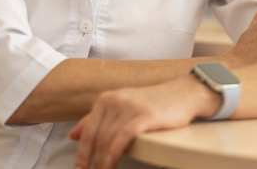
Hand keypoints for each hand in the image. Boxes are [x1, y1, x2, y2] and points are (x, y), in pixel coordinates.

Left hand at [69, 76, 219, 168]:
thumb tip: (74, 134)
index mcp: (106, 98)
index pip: (87, 130)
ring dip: (102, 163)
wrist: (182, 94)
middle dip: (89, 161)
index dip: (81, 153)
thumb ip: (98, 119)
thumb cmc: (153, 103)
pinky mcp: (143, 115)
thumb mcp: (122, 107)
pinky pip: (121, 140)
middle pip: (95, 137)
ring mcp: (129, 107)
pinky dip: (113, 157)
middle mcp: (114, 100)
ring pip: (107, 141)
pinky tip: (112, 166)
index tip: (79, 168)